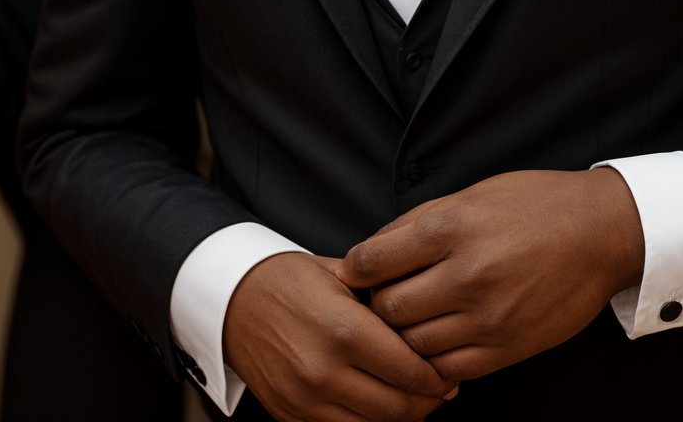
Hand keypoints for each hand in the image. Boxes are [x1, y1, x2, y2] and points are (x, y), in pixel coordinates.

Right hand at [223, 251, 457, 420]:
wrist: (234, 300)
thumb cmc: (289, 279)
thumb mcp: (340, 276)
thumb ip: (382, 298)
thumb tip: (428, 316)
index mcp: (344, 329)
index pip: (409, 369)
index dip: (436, 376)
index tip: (448, 371)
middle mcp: (325, 370)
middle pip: (396, 406)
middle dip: (427, 402)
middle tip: (442, 390)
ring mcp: (306, 399)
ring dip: (401, 417)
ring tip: (416, 399)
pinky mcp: (291, 416)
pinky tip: (380, 404)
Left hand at [337, 168, 643, 383]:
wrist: (599, 233)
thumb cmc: (536, 205)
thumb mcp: (474, 194)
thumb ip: (420, 222)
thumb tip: (373, 250)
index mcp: (453, 226)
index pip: (373, 260)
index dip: (356, 268)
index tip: (358, 269)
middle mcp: (467, 273)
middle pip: (387, 308)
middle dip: (378, 303)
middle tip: (387, 294)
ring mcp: (487, 316)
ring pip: (413, 344)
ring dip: (405, 334)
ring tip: (415, 316)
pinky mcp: (506, 348)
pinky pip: (448, 369)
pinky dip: (435, 359)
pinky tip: (441, 338)